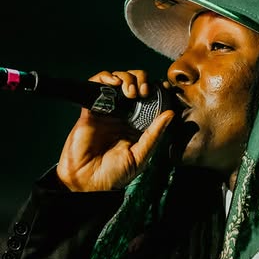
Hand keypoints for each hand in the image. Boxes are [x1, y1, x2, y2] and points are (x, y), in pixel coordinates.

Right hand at [56, 70, 174, 190]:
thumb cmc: (115, 174)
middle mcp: (124, 113)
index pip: (150, 98)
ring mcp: (107, 109)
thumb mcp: (141, 155)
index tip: (163, 87)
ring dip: (126, 78)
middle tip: (143, 91)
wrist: (88, 181)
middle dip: (142, 80)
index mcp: (138, 123)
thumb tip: (170, 114)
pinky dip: (104, 77)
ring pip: (118, 80)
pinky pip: (96, 85)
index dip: (157, 89)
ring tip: (130, 91)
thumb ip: (154, 134)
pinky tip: (113, 82)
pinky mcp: (90, 108)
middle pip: (135, 83)